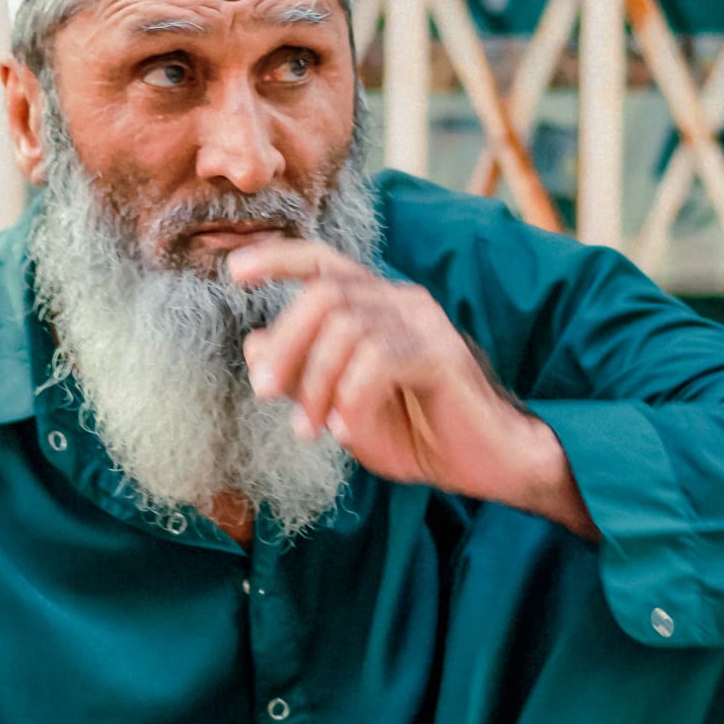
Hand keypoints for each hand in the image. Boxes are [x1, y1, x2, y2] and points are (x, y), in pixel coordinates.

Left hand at [231, 240, 593, 535]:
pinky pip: (378, 363)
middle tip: (264, 393)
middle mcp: (402, 302)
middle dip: (284, 344)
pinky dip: (350, 399)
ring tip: (310, 431)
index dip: (276, 258)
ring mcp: (425, 324)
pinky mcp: (442, 356)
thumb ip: (302, 376)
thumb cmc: (419, 433)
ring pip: (346, 329)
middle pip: (324, 295)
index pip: (323, 262)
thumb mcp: (342, 408)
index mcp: (378, 305)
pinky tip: (345, 429)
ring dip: (314, 384)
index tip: (234, 273)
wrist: (489, 466)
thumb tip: (253, 345)